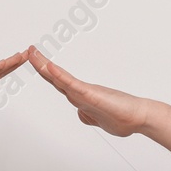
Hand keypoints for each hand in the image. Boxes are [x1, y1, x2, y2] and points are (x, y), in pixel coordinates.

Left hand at [26, 46, 152, 136]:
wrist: (140, 117)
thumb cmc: (124, 118)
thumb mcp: (99, 121)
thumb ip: (89, 116)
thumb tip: (81, 114)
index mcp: (81, 98)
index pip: (59, 84)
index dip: (47, 73)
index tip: (37, 62)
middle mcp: (81, 93)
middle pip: (55, 77)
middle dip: (40, 64)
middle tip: (30, 50)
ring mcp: (85, 93)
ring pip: (60, 78)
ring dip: (45, 66)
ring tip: (33, 53)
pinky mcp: (91, 95)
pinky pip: (72, 84)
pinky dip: (60, 76)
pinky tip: (50, 68)